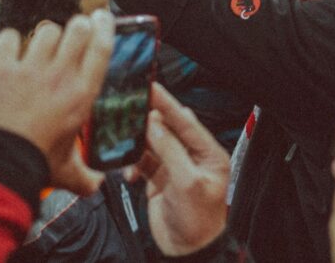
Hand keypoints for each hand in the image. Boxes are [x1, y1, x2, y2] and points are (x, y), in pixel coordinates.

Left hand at [0, 11, 114, 195]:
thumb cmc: (32, 163)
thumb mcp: (66, 170)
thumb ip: (85, 176)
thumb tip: (94, 185)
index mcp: (82, 94)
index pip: (102, 47)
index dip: (105, 26)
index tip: (104, 18)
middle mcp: (60, 75)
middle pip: (77, 29)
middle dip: (78, 25)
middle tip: (75, 29)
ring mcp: (30, 69)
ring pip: (46, 30)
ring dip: (46, 34)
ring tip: (43, 43)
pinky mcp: (0, 70)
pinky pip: (9, 38)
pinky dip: (11, 41)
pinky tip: (12, 50)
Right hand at [128, 83, 229, 256]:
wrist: (188, 250)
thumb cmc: (199, 220)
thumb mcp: (187, 183)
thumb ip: (171, 152)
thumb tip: (155, 124)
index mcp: (209, 153)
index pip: (187, 122)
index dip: (169, 104)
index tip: (153, 88)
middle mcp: (193, 156)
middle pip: (169, 129)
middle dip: (150, 118)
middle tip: (131, 104)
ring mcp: (175, 167)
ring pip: (154, 144)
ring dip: (139, 142)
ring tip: (125, 136)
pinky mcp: (160, 179)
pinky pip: (143, 163)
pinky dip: (133, 164)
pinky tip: (129, 172)